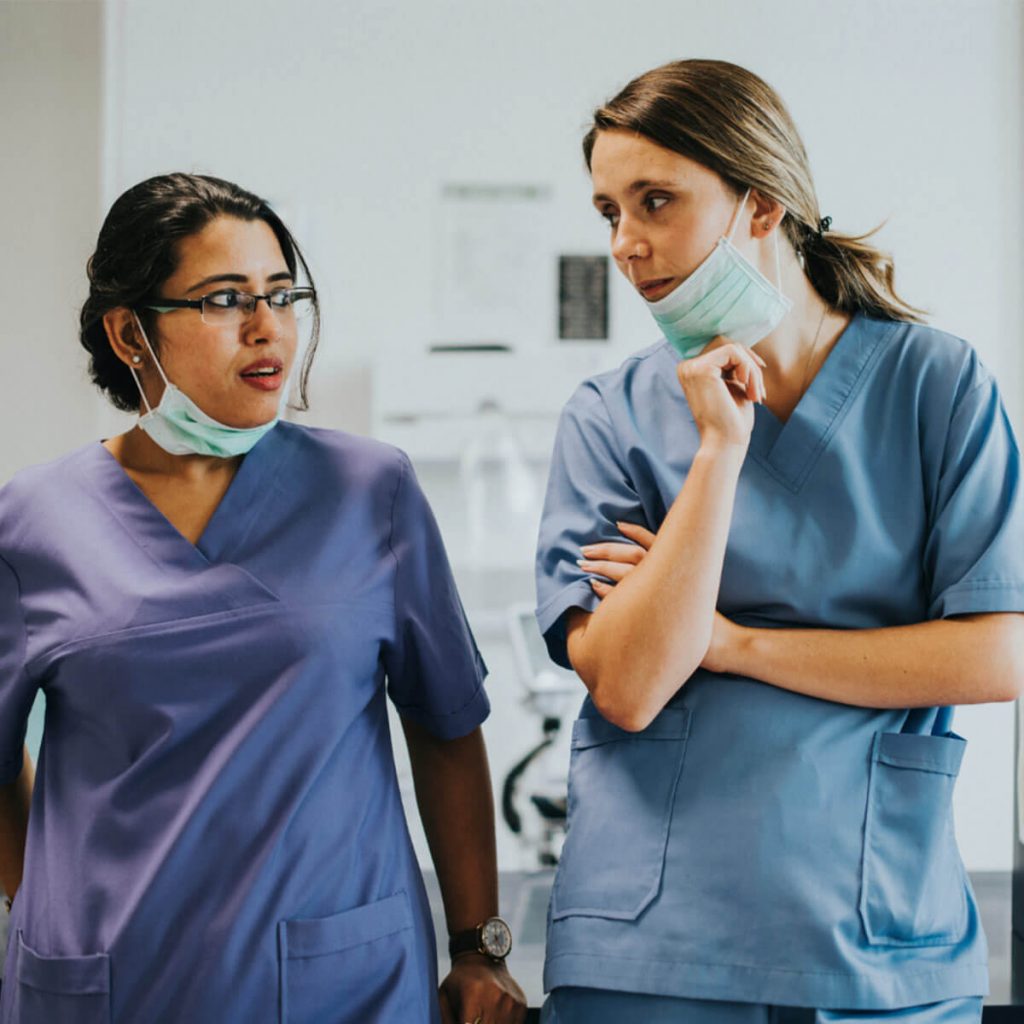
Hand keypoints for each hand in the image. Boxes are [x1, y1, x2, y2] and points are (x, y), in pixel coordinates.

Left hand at [438, 955, 527, 1023]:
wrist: (482, 959)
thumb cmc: (459, 981)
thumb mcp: (444, 997)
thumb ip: (447, 1021)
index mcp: (473, 994)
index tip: (464, 1022)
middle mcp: (495, 997)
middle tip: (473, 1019)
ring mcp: (511, 1001)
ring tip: (482, 1016)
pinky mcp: (521, 1005)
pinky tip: (493, 1017)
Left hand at [580, 526, 743, 675]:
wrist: (724, 644)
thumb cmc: (708, 621)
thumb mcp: (696, 591)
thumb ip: (677, 577)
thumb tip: (658, 571)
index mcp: (680, 566)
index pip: (654, 541)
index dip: (635, 531)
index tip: (617, 524)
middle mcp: (671, 576)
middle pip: (632, 554)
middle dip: (606, 549)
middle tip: (585, 550)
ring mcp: (662, 595)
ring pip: (624, 572)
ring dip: (601, 567)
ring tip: (582, 565)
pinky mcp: (653, 614)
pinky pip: (624, 598)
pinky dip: (607, 590)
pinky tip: (593, 585)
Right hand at [677, 337, 765, 447]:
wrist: (725, 442)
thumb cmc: (732, 421)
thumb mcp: (734, 387)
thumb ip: (734, 368)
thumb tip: (744, 349)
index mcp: (692, 372)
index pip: (723, 353)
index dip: (746, 362)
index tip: (758, 384)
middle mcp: (687, 368)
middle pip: (729, 348)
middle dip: (751, 367)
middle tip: (759, 394)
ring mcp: (692, 368)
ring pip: (733, 349)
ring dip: (753, 371)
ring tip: (756, 395)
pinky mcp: (702, 369)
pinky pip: (733, 352)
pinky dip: (748, 369)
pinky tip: (748, 389)